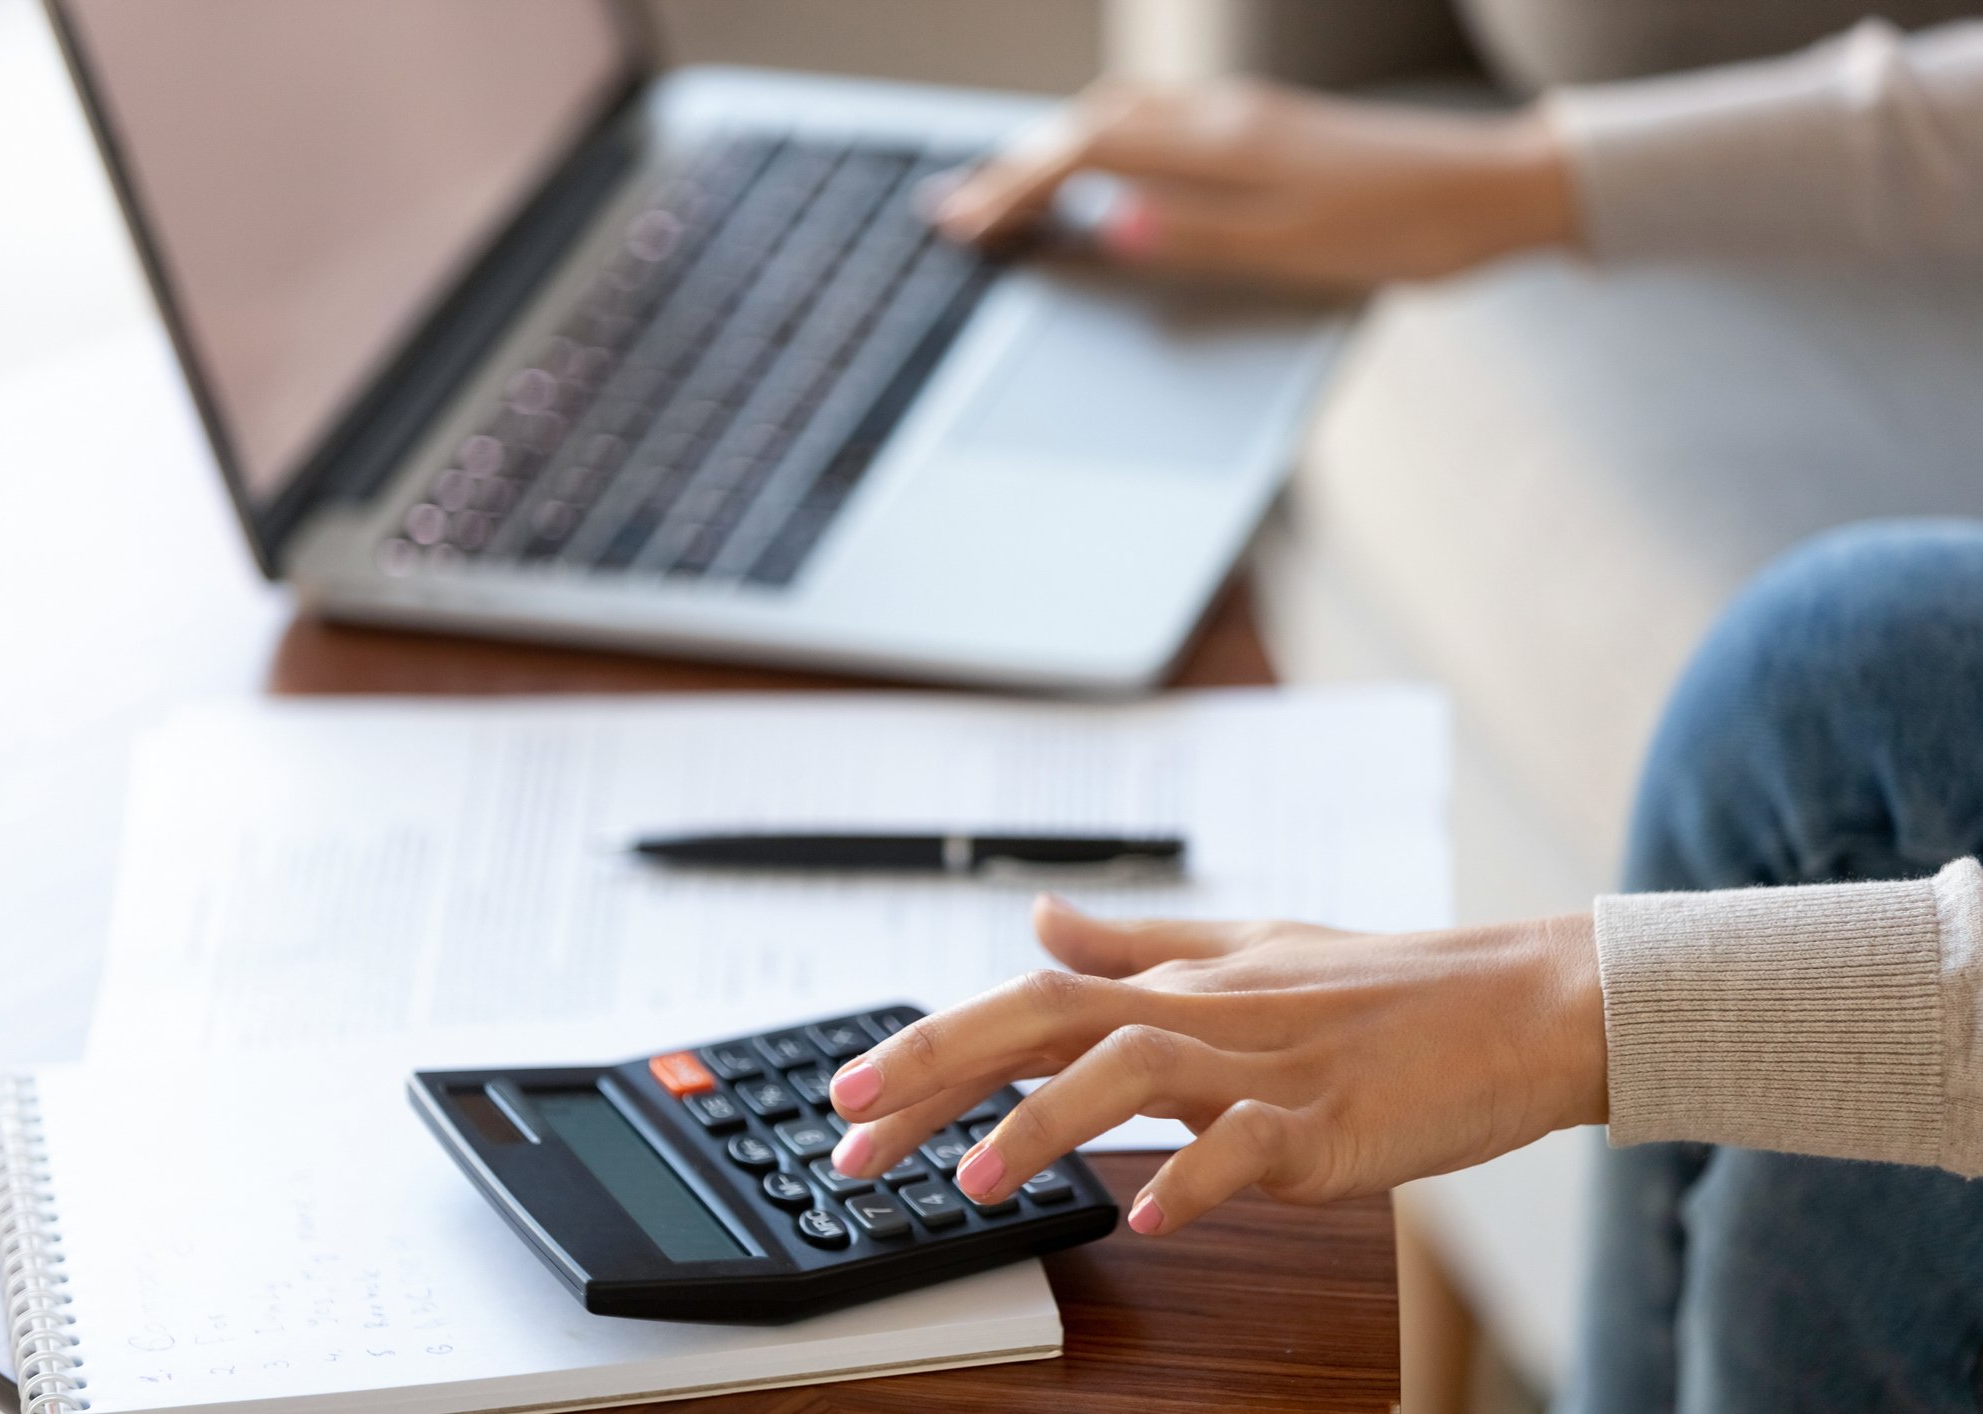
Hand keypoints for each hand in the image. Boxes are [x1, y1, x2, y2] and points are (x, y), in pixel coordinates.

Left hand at [828, 895, 1603, 1235]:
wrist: (1527, 1003)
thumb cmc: (1390, 987)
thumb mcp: (1248, 950)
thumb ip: (1135, 942)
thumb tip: (1037, 918)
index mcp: (1181, 981)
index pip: (1030, 1002)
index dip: (933, 1044)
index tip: (850, 1093)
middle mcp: (1207, 1010)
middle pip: (1051, 1019)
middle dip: (941, 1069)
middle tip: (853, 1129)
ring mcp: (1270, 1064)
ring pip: (1136, 1070)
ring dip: (1045, 1123)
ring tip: (973, 1180)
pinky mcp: (1333, 1120)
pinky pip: (1253, 1145)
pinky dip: (1195, 1176)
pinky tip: (1144, 1215)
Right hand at [934, 78, 1578, 291]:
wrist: (1498, 189)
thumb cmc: (1409, 229)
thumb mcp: (1299, 251)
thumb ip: (1199, 238)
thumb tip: (1111, 228)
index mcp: (1223, 146)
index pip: (1087, 156)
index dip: (1016, 187)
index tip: (961, 220)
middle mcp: (1225, 116)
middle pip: (1091, 124)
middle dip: (1018, 164)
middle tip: (961, 208)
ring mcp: (1247, 116)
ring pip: (1124, 115)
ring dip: (1057, 147)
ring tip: (1014, 188)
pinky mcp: (1269, 127)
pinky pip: (1160, 122)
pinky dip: (1106, 143)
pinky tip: (1107, 171)